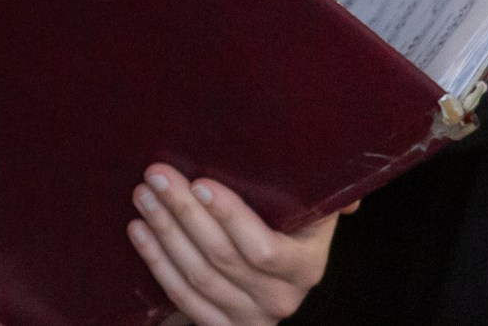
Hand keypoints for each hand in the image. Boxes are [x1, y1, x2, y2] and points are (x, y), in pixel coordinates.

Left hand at [127, 166, 339, 325]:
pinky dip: (157, 262)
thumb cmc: (281, 226)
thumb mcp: (307, 211)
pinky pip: (183, 297)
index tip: (201, 183)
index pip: (265, 248)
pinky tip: (139, 230)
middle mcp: (282, 298)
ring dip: (165, 232)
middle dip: (184, 212)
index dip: (231, 218)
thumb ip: (323, 198)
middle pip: (223, 257)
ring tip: (143, 196)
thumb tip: (348, 196)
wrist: (264, 277)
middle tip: (156, 176)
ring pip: (199, 276)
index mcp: (306, 267)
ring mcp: (249, 318)